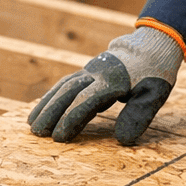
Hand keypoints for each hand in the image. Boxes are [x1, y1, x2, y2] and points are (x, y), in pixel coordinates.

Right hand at [28, 26, 184, 144]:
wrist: (152, 45)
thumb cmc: (154, 74)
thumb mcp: (153, 95)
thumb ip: (138, 116)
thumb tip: (123, 140)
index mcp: (112, 80)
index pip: (86, 101)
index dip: (70, 120)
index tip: (58, 138)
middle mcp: (96, 73)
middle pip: (67, 92)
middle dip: (50, 113)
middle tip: (36, 134)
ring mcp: (89, 70)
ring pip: (62, 86)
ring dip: (46, 104)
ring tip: (31, 123)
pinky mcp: (87, 70)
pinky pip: (65, 83)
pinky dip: (52, 96)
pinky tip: (42, 108)